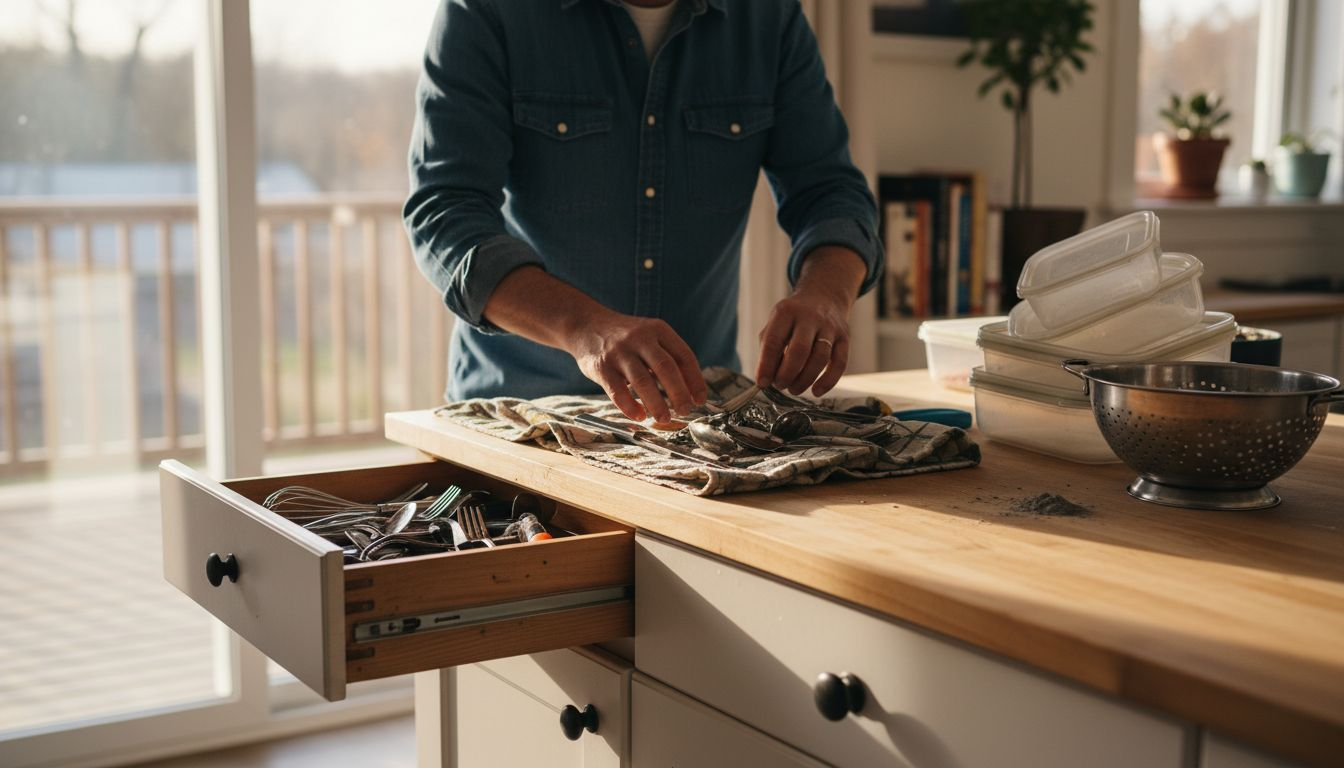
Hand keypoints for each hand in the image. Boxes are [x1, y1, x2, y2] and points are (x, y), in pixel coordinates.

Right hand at [566, 312, 707, 422]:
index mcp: (658, 330)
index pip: (684, 356)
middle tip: (685, 411)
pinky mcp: (601, 366)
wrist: (586, 325)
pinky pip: (617, 391)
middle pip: (666, 367)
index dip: (695, 380)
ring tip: (664, 419)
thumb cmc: (626, 338)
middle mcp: (640, 338)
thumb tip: (691, 391)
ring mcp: (619, 352)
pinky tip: (639, 416)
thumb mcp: (649, 337)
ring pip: (642, 381)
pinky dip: (629, 406)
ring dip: (657, 404)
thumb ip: (668, 358)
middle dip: (678, 393)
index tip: (700, 400)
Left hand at [756, 247, 864, 396]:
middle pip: (799, 350)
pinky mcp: (844, 337)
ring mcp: (829, 327)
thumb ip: (769, 348)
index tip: (762, 383)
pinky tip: (816, 391)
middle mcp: (810, 317)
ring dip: (805, 379)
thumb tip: (766, 378)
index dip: (766, 365)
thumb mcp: (776, 323)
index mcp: (786, 312)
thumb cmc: (793, 318)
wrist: (824, 296)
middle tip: (780, 386)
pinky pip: (840, 363)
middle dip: (787, 374)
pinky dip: (828, 381)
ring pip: (820, 358)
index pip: (774, 341)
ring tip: (793, 389)